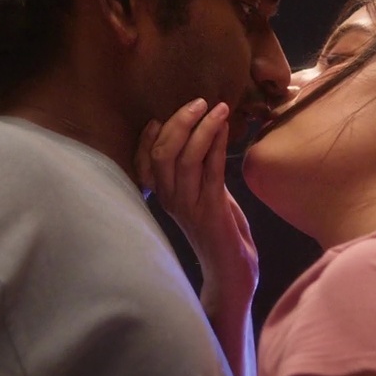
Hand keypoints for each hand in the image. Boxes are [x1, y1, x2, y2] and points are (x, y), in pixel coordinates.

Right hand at [135, 98, 257, 311]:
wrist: (231, 273)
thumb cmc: (220, 233)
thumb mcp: (205, 197)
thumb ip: (199, 172)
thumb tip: (204, 139)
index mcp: (164, 197)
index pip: (144, 161)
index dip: (148, 136)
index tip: (159, 115)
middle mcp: (171, 200)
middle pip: (163, 154)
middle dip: (178, 123)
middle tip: (197, 102)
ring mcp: (189, 206)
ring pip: (184, 159)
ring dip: (201, 129)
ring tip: (217, 107)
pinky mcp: (211, 211)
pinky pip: (211, 171)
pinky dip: (217, 145)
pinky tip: (225, 128)